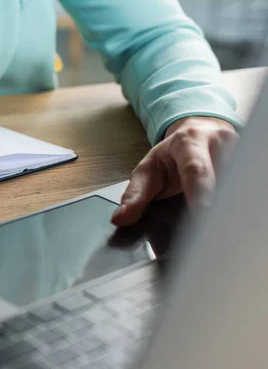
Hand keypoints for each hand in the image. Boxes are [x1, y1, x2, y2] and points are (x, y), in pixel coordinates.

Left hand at [112, 116, 238, 225]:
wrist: (197, 134)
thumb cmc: (171, 156)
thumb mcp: (146, 171)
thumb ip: (134, 195)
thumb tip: (120, 218)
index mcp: (188, 142)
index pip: (195, 169)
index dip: (199, 192)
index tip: (201, 212)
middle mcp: (219, 143)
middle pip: (223, 179)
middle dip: (216, 205)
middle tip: (208, 233)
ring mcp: (239, 151)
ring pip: (236, 185)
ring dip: (226, 206)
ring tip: (218, 228)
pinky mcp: (248, 165)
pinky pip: (243, 189)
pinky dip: (233, 205)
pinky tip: (227, 218)